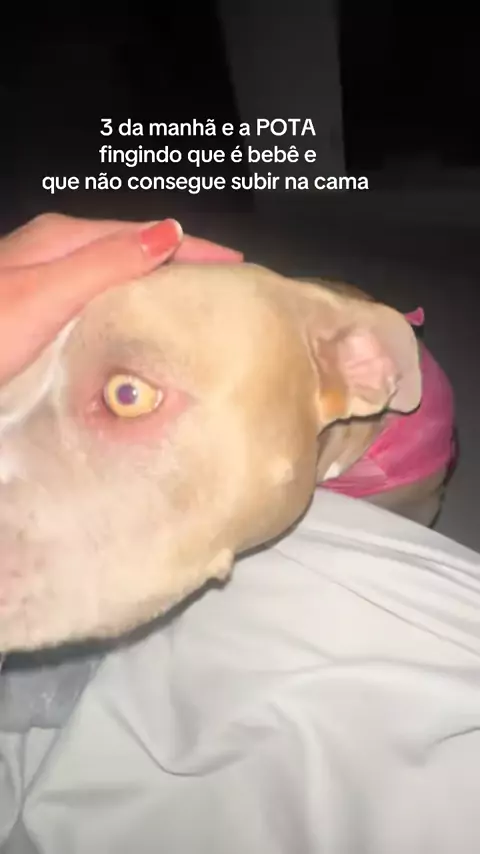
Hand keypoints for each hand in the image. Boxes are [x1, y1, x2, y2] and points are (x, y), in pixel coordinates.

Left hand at [0, 213, 242, 385]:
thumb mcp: (47, 295)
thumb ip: (106, 264)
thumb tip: (168, 234)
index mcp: (63, 240)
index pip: (146, 234)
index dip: (194, 246)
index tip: (236, 264)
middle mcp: (56, 253)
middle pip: (134, 249)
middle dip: (181, 262)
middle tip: (225, 287)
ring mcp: (45, 280)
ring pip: (116, 274)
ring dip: (156, 285)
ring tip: (194, 305)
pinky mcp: (39, 309)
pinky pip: (99, 298)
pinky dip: (129, 305)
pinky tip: (138, 325)